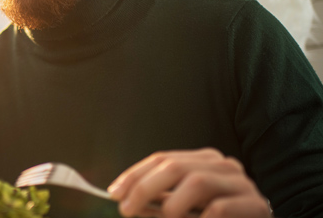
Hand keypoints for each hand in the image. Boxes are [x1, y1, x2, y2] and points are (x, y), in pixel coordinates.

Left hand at [107, 148, 271, 217]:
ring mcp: (242, 183)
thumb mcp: (184, 205)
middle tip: (127, 210)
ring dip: (172, 206)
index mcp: (204, 160)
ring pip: (197, 183)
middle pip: (174, 167)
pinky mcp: (256, 205)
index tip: (114, 193)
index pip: (162, 159)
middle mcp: (223, 165)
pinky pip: (219, 209)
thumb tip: (124, 199)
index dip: (134, 175)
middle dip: (144, 188)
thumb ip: (159, 199)